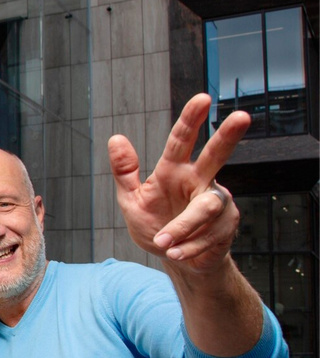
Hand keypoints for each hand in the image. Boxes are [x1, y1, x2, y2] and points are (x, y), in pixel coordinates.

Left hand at [108, 93, 244, 273]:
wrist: (175, 258)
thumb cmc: (155, 223)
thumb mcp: (132, 200)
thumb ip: (125, 172)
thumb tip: (115, 138)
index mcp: (174, 170)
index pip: (181, 141)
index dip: (190, 120)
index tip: (202, 99)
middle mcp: (200, 180)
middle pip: (216, 156)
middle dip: (228, 137)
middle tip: (242, 116)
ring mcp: (216, 202)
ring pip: (205, 209)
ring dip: (181, 228)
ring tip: (163, 243)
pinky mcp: (227, 225)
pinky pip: (207, 236)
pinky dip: (187, 247)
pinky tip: (176, 253)